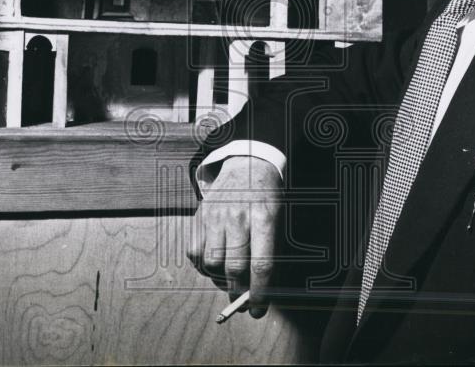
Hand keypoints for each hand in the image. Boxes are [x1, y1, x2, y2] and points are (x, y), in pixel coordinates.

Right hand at [187, 156, 281, 318]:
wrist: (247, 164)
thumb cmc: (267, 199)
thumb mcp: (279, 220)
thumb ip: (271, 253)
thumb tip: (262, 291)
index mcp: (264, 218)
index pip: (261, 265)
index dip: (259, 293)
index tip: (257, 309)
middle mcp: (238, 216)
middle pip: (234, 267)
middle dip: (238, 292)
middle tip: (241, 302)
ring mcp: (215, 215)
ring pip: (212, 263)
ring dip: (219, 280)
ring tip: (228, 281)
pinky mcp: (200, 216)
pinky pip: (195, 253)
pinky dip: (203, 266)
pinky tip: (214, 264)